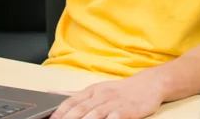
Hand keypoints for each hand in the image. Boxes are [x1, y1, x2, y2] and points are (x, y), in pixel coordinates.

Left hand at [50, 73, 165, 118]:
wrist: (150, 84)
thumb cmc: (119, 90)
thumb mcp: (96, 89)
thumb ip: (74, 94)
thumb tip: (50, 93)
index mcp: (92, 90)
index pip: (71, 101)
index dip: (60, 112)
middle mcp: (101, 95)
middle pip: (81, 110)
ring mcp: (114, 102)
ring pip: (96, 114)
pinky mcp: (128, 109)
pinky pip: (116, 116)